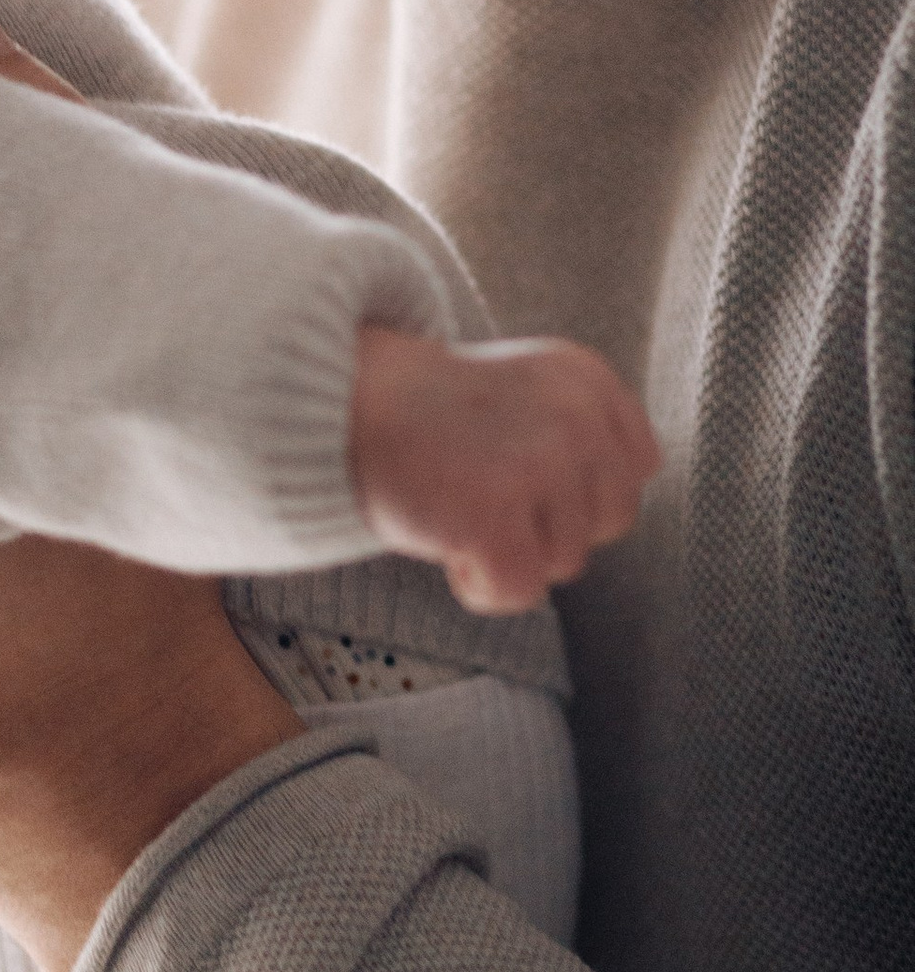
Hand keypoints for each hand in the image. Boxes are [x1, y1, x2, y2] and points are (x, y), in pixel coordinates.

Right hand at [349, 323, 661, 611]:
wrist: (334, 403)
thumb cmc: (424, 415)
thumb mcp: (526, 394)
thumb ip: (581, 436)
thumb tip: (613, 510)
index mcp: (586, 379)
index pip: (637, 467)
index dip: (581, 486)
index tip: (521, 466)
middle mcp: (576, 416)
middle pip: (610, 520)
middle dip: (552, 521)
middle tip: (484, 486)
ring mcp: (539, 463)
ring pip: (566, 560)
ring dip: (510, 550)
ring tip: (456, 501)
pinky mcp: (495, 511)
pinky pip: (519, 591)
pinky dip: (478, 581)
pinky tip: (443, 533)